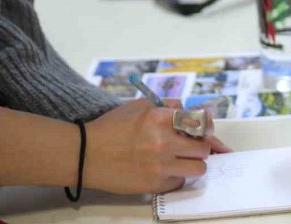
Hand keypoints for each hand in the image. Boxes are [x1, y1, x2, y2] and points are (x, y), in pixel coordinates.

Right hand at [83, 99, 229, 193]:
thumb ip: (168, 106)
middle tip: (190, 146)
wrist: (86, 154)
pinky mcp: (155, 185)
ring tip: (181, 160)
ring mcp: (160, 165)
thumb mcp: (140, 106)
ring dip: (193, 164)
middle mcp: (163, 141)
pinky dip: (176, 176)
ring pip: (199, 168)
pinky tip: (164, 170)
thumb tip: (193, 113)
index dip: (205, 127)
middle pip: (204, 147)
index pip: (200, 122)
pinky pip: (180, 182)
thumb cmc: (112, 128)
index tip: (204, 130)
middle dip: (200, 146)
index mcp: (160, 117)